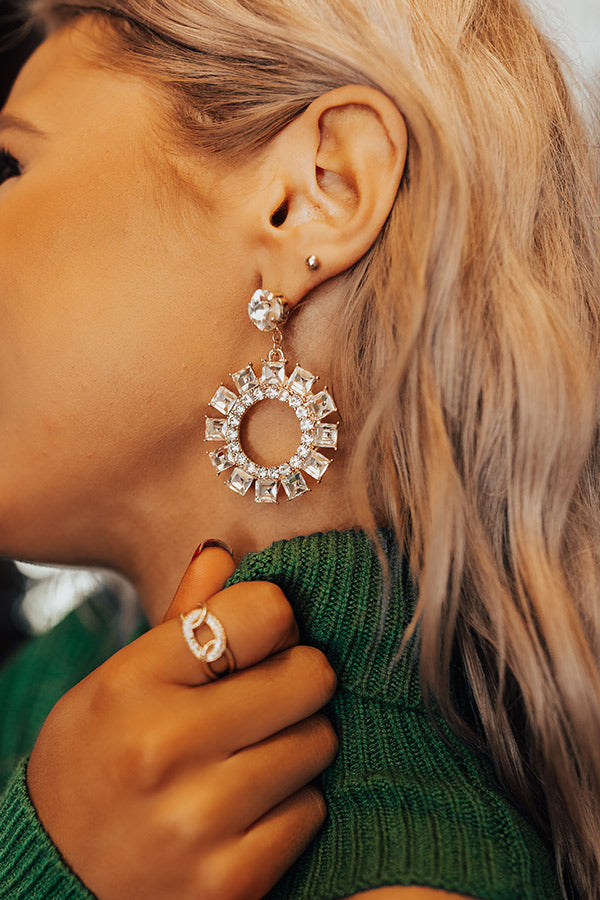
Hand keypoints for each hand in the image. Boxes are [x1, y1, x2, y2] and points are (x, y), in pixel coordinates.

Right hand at [27, 545, 337, 899]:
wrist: (54, 877)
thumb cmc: (95, 760)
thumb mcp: (117, 679)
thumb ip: (181, 615)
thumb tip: (228, 553)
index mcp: (134, 682)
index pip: (264, 611)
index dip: (275, 617)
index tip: (261, 634)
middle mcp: (165, 747)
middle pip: (310, 675)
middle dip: (298, 677)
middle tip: (269, 692)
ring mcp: (200, 819)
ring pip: (319, 741)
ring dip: (298, 741)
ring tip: (251, 752)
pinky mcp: (230, 880)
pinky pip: (312, 810)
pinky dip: (292, 804)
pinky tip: (248, 805)